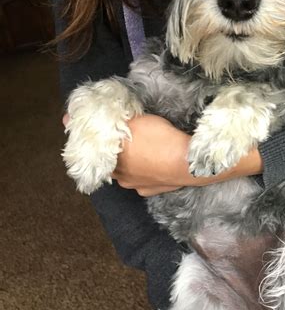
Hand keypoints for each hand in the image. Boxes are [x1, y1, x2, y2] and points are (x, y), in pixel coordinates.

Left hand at [62, 113, 263, 196]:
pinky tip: (153, 162)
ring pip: (127, 173)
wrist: (190, 162)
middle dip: (110, 152)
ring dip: (128, 162)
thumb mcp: (134, 122)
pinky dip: (146, 170)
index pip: (92, 153)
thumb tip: (69, 120)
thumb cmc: (160, 140)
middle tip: (115, 137)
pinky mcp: (157, 190)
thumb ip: (106, 121)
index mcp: (113, 164)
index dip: (87, 140)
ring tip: (137, 149)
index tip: (81, 131)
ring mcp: (140, 187)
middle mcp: (122, 179)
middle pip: (110, 164)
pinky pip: (146, 179)